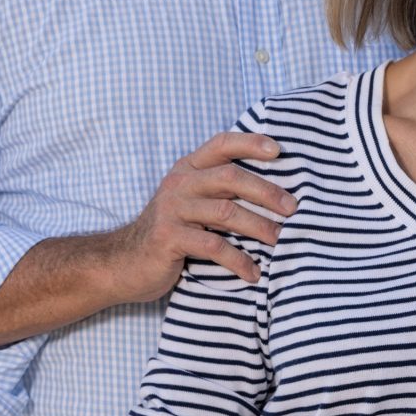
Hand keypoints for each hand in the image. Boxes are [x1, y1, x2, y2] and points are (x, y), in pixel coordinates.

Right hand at [106, 131, 295, 301]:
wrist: (124, 262)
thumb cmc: (171, 233)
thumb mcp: (192, 204)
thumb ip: (219, 192)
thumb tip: (274, 195)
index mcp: (188, 170)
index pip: (221, 144)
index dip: (250, 143)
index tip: (278, 151)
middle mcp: (180, 184)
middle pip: (230, 177)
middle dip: (266, 192)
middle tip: (292, 209)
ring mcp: (172, 210)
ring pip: (226, 212)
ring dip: (259, 227)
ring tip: (280, 241)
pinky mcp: (169, 238)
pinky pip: (213, 246)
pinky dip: (238, 260)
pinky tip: (253, 272)